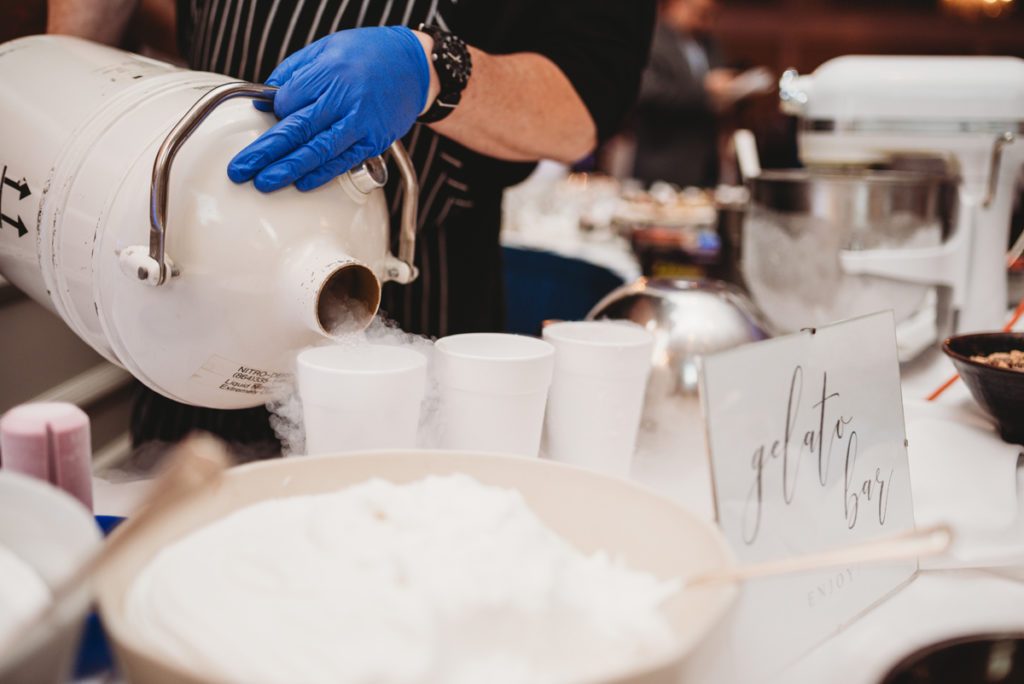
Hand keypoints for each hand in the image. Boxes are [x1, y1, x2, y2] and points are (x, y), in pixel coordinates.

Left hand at [227, 26, 429, 191]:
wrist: (413, 64)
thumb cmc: (368, 53)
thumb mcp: (325, 48)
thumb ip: (292, 72)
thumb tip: (263, 100)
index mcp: (328, 71)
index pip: (287, 101)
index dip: (272, 114)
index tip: (265, 121)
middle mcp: (344, 98)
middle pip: (296, 130)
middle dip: (265, 152)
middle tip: (241, 169)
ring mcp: (361, 122)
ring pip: (318, 151)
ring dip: (288, 169)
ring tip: (264, 182)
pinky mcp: (374, 140)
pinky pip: (344, 161)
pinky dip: (322, 174)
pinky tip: (302, 183)